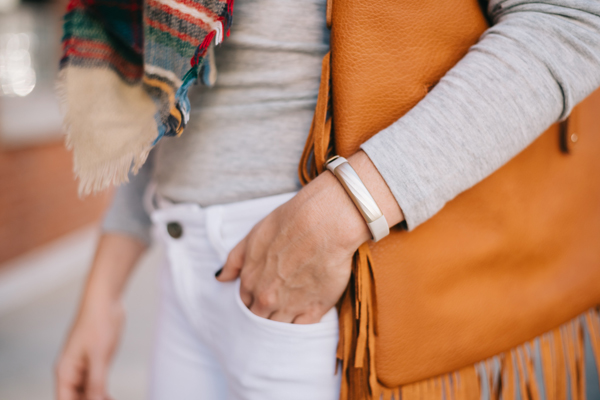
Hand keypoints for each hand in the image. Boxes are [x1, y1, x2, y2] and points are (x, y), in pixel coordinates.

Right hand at [55, 298, 122, 399]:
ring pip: (87, 393)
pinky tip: (112, 397)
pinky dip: (103, 393)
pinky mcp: (96, 361)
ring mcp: (83, 367)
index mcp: (65, 372)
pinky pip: (96, 384)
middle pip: (76, 398)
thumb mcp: (99, 355)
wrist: (106, 300)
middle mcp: (71, 372)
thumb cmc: (98, 323)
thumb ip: (96, 381)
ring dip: (98, 399)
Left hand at [216, 151, 403, 323]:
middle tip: (275, 304)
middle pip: (259, 319)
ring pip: (278, 328)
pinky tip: (303, 316)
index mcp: (250, 281)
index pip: (245, 302)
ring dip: (280, 323)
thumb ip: (235, 260)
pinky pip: (302, 329)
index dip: (252, 299)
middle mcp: (266, 298)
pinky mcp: (315, 309)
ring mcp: (290, 306)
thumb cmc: (289, 223)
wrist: (323, 222)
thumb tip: (221, 278)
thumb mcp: (253, 236)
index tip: (262, 293)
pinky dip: (300, 326)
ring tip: (290, 311)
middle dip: (264, 314)